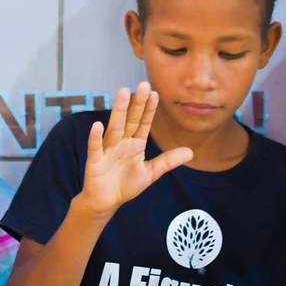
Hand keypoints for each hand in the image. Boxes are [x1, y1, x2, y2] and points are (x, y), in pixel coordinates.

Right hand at [79, 83, 192, 223]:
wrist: (105, 201)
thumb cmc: (125, 185)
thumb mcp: (150, 173)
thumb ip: (167, 161)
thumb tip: (190, 152)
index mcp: (135, 144)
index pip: (143, 123)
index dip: (149, 109)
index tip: (155, 93)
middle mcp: (121, 143)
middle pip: (130, 120)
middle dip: (137, 103)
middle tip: (143, 84)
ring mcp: (107, 150)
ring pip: (114, 128)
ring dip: (119, 111)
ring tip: (123, 93)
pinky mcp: (95, 161)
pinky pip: (95, 147)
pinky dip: (95, 137)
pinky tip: (97, 125)